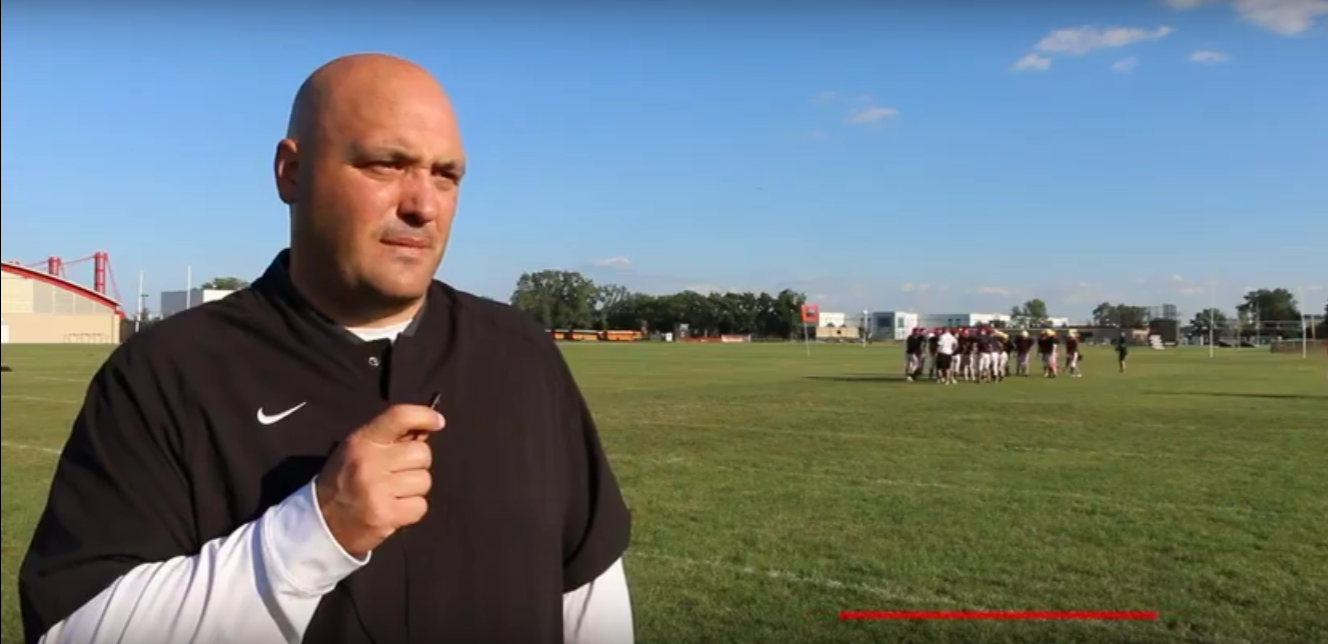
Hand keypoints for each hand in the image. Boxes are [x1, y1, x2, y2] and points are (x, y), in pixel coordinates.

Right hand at [315, 404, 444, 557]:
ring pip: (424, 481)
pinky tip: (394, 508)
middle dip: (416, 464)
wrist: (322, 521)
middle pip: (421, 454)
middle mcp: (369, 462)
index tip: (437, 422)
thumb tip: (426, 427)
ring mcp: (377, 489)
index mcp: (362, 441)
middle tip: (397, 474)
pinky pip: (420, 506)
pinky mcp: (386, 514)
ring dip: (414, 489)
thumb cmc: (345, 480)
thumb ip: (390, 437)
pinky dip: (412, 509)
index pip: (399, 416)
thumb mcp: (359, 449)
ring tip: (392, 493)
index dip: (424, 415)